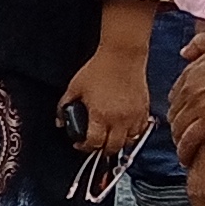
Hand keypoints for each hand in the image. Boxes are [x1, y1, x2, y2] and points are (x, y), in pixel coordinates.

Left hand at [58, 37, 148, 157]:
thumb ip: (64, 106)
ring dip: (118, 143)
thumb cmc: (99, 68)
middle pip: (112, 148)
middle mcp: (119, 120)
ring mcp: (134, 116)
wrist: (122, 55)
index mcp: (100, 116)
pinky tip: (124, 128)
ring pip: (129, 142)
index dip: (84, 147)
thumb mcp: (75, 87)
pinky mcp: (144, 110)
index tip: (80, 143)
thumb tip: (59, 121)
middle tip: (94, 144)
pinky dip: (133, 134)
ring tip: (109, 137)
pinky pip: (141, 130)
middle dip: (101, 150)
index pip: (93, 143)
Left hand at [166, 18, 204, 155]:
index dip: (179, 112)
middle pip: (174, 116)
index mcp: (191, 72)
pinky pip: (190, 140)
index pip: (175, 98)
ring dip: (180, 143)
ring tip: (185, 154)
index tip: (184, 121)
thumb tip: (185, 52)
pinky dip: (186, 151)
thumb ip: (200, 45)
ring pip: (179, 130)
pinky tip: (189, 159)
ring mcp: (198, 104)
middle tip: (184, 141)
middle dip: (178, 130)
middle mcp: (189, 88)